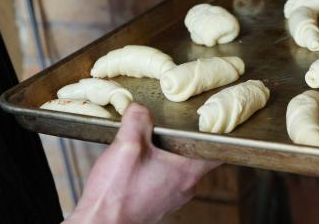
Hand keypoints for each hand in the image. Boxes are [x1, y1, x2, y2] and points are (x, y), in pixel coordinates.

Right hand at [64, 103, 220, 223]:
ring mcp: (172, 195)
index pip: (218, 149)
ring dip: (166, 152)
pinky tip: (137, 161)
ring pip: (178, 165)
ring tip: (147, 141)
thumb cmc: (115, 194)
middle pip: (195, 154)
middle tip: (168, 124)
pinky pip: (164, 177)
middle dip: (182, 137)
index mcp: (186, 171)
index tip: (211, 117)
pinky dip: (156, 165)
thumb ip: (137, 119)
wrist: (100, 223)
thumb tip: (140, 107)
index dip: (217, 130)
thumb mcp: (126, 145)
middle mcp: (185, 186)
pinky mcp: (158, 201)